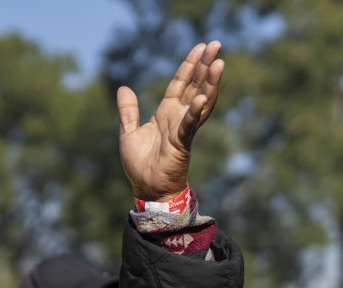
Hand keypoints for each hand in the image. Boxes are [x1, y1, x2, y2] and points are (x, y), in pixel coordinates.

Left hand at [117, 40, 224, 201]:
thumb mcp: (129, 132)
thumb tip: (124, 87)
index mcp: (166, 112)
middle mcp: (178, 117)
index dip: (189, 65)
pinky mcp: (182, 143)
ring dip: (209, 83)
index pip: (180, 83)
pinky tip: (202, 97)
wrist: (147, 188)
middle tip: (216, 44)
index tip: (201, 47)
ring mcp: (183, 128)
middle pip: (195, 85)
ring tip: (218, 63)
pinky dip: (195, 111)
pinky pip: (190, 125)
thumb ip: (128, 111)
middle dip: (205, 65)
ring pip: (200, 101)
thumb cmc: (141, 164)